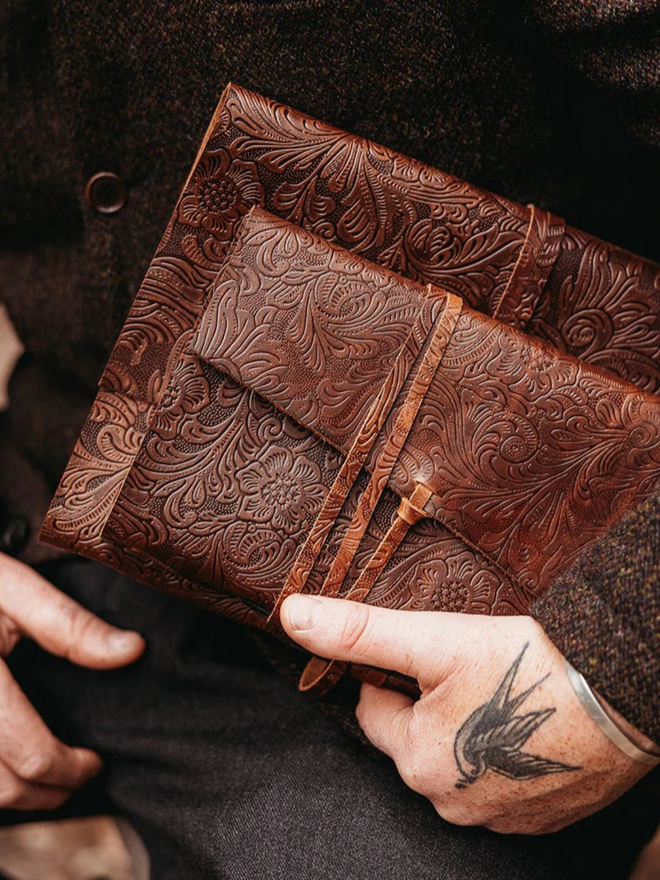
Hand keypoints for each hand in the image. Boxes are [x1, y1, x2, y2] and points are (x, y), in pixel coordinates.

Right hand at [0, 552, 144, 809]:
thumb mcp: (15, 588)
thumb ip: (69, 623)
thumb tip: (133, 650)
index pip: (27, 750)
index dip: (68, 768)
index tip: (96, 762)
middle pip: (1, 786)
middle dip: (47, 792)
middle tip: (79, 776)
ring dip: (16, 797)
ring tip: (49, 779)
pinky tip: (14, 763)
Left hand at [281, 596, 653, 833]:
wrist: (620, 695)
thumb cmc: (524, 666)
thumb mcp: (434, 639)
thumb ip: (360, 631)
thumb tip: (292, 614)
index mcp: (416, 759)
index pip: (372, 711)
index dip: (391, 676)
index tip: (424, 656)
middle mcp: (448, 803)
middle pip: (413, 741)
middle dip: (427, 706)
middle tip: (466, 672)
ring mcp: (495, 818)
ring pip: (454, 763)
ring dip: (464, 732)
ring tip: (496, 695)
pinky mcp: (535, 819)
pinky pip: (493, 786)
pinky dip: (497, 758)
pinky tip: (522, 727)